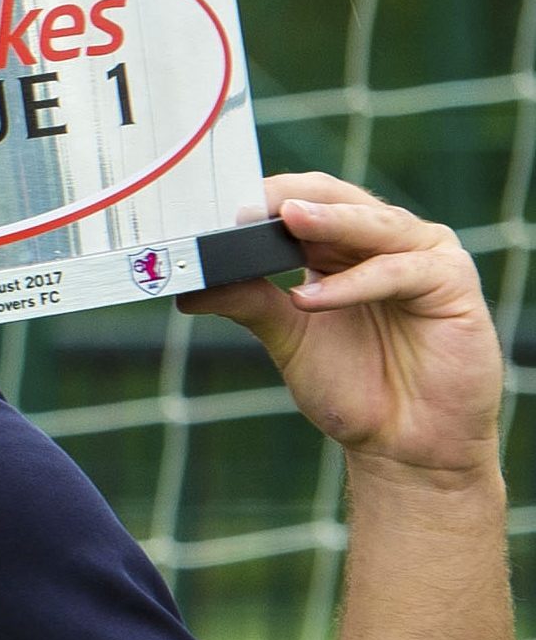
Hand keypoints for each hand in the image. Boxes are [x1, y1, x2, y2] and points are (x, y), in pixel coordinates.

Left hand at [180, 174, 502, 489]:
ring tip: (285, 221)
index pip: (297, 201)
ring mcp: (420, 254)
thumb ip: (247, 302)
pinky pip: (399, 271)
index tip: (211, 208)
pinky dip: (354, 282)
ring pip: (370, 223)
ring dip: (325, 222)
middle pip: (333, 198)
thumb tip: (187, 289)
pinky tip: (311, 299)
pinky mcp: (452, 280)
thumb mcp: (287, 337)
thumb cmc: (352, 385)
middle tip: (243, 204)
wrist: (403, 441)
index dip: (258, 201)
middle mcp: (380, 240)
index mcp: (338, 246)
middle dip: (286, 198)